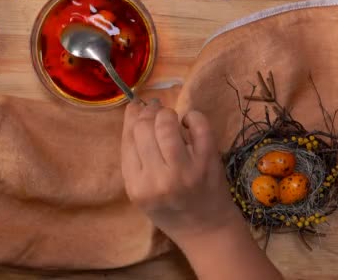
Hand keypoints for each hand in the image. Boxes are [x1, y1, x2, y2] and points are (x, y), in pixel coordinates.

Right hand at [121, 99, 238, 242]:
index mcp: (137, 186)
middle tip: (155, 110)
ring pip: (167, 124)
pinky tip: (189, 123)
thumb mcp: (140, 192)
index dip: (133, 116)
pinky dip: (193, 116)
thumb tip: (134, 109)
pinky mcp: (208, 161)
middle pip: (144, 127)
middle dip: (149, 112)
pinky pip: (199, 125)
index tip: (138, 107)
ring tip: (170, 117)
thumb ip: (134, 156)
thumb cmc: (169, 210)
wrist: (205, 229)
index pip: (129, 138)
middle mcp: (158, 178)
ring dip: (167, 113)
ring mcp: (185, 170)